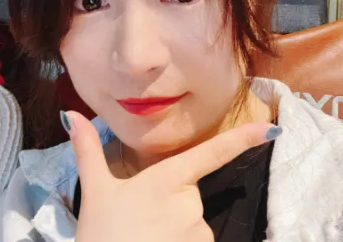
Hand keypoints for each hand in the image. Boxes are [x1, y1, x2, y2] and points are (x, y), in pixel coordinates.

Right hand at [64, 111, 279, 241]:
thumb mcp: (95, 192)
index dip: (240, 140)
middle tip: (141, 218)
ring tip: (145, 237)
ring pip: (193, 223)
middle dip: (172, 201)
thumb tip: (70, 113)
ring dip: (176, 228)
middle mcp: (188, 206)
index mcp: (165, 181)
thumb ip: (88, 150)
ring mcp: (197, 236)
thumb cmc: (101, 236)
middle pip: (190, 194)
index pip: (209, 154)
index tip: (271, 128)